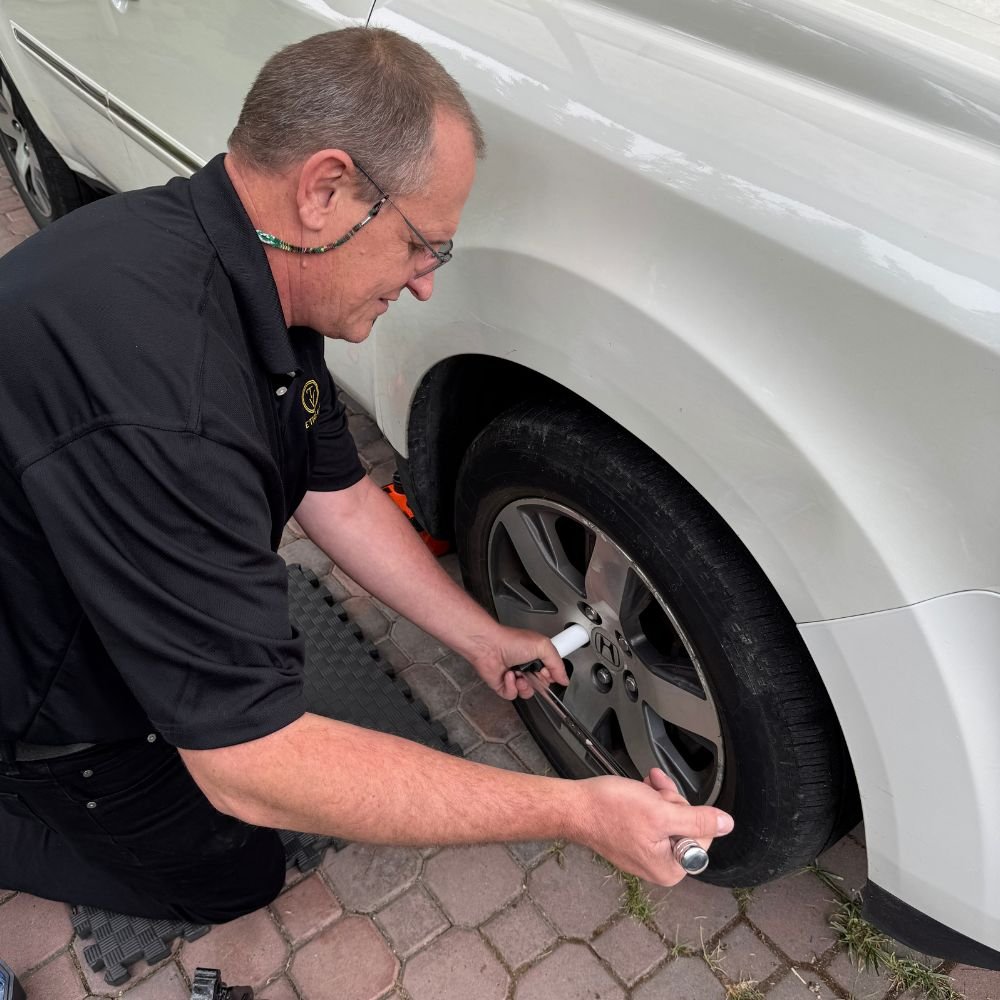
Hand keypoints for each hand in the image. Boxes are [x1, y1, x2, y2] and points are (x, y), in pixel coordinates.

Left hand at [467, 624, 569, 699]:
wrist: (488, 645)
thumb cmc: (511, 640)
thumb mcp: (543, 646)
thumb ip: (557, 664)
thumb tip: (564, 679)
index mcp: (537, 656)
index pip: (551, 674)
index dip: (551, 676)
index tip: (547, 672)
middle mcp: (526, 667)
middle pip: (540, 686)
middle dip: (538, 682)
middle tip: (533, 672)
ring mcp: (515, 677)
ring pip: (527, 693)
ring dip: (524, 686)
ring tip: (519, 675)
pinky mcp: (503, 685)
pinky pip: (513, 695)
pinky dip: (511, 687)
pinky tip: (508, 676)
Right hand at [575, 768, 734, 885]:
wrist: (575, 806)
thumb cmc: (610, 811)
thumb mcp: (661, 813)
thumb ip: (698, 820)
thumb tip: (727, 824)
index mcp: (670, 869)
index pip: (702, 837)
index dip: (687, 812)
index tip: (667, 801)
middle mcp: (659, 866)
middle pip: (686, 826)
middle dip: (671, 802)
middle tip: (652, 793)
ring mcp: (645, 853)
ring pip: (669, 817)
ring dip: (659, 797)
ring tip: (643, 787)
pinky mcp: (633, 839)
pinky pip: (652, 818)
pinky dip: (648, 800)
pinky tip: (639, 789)